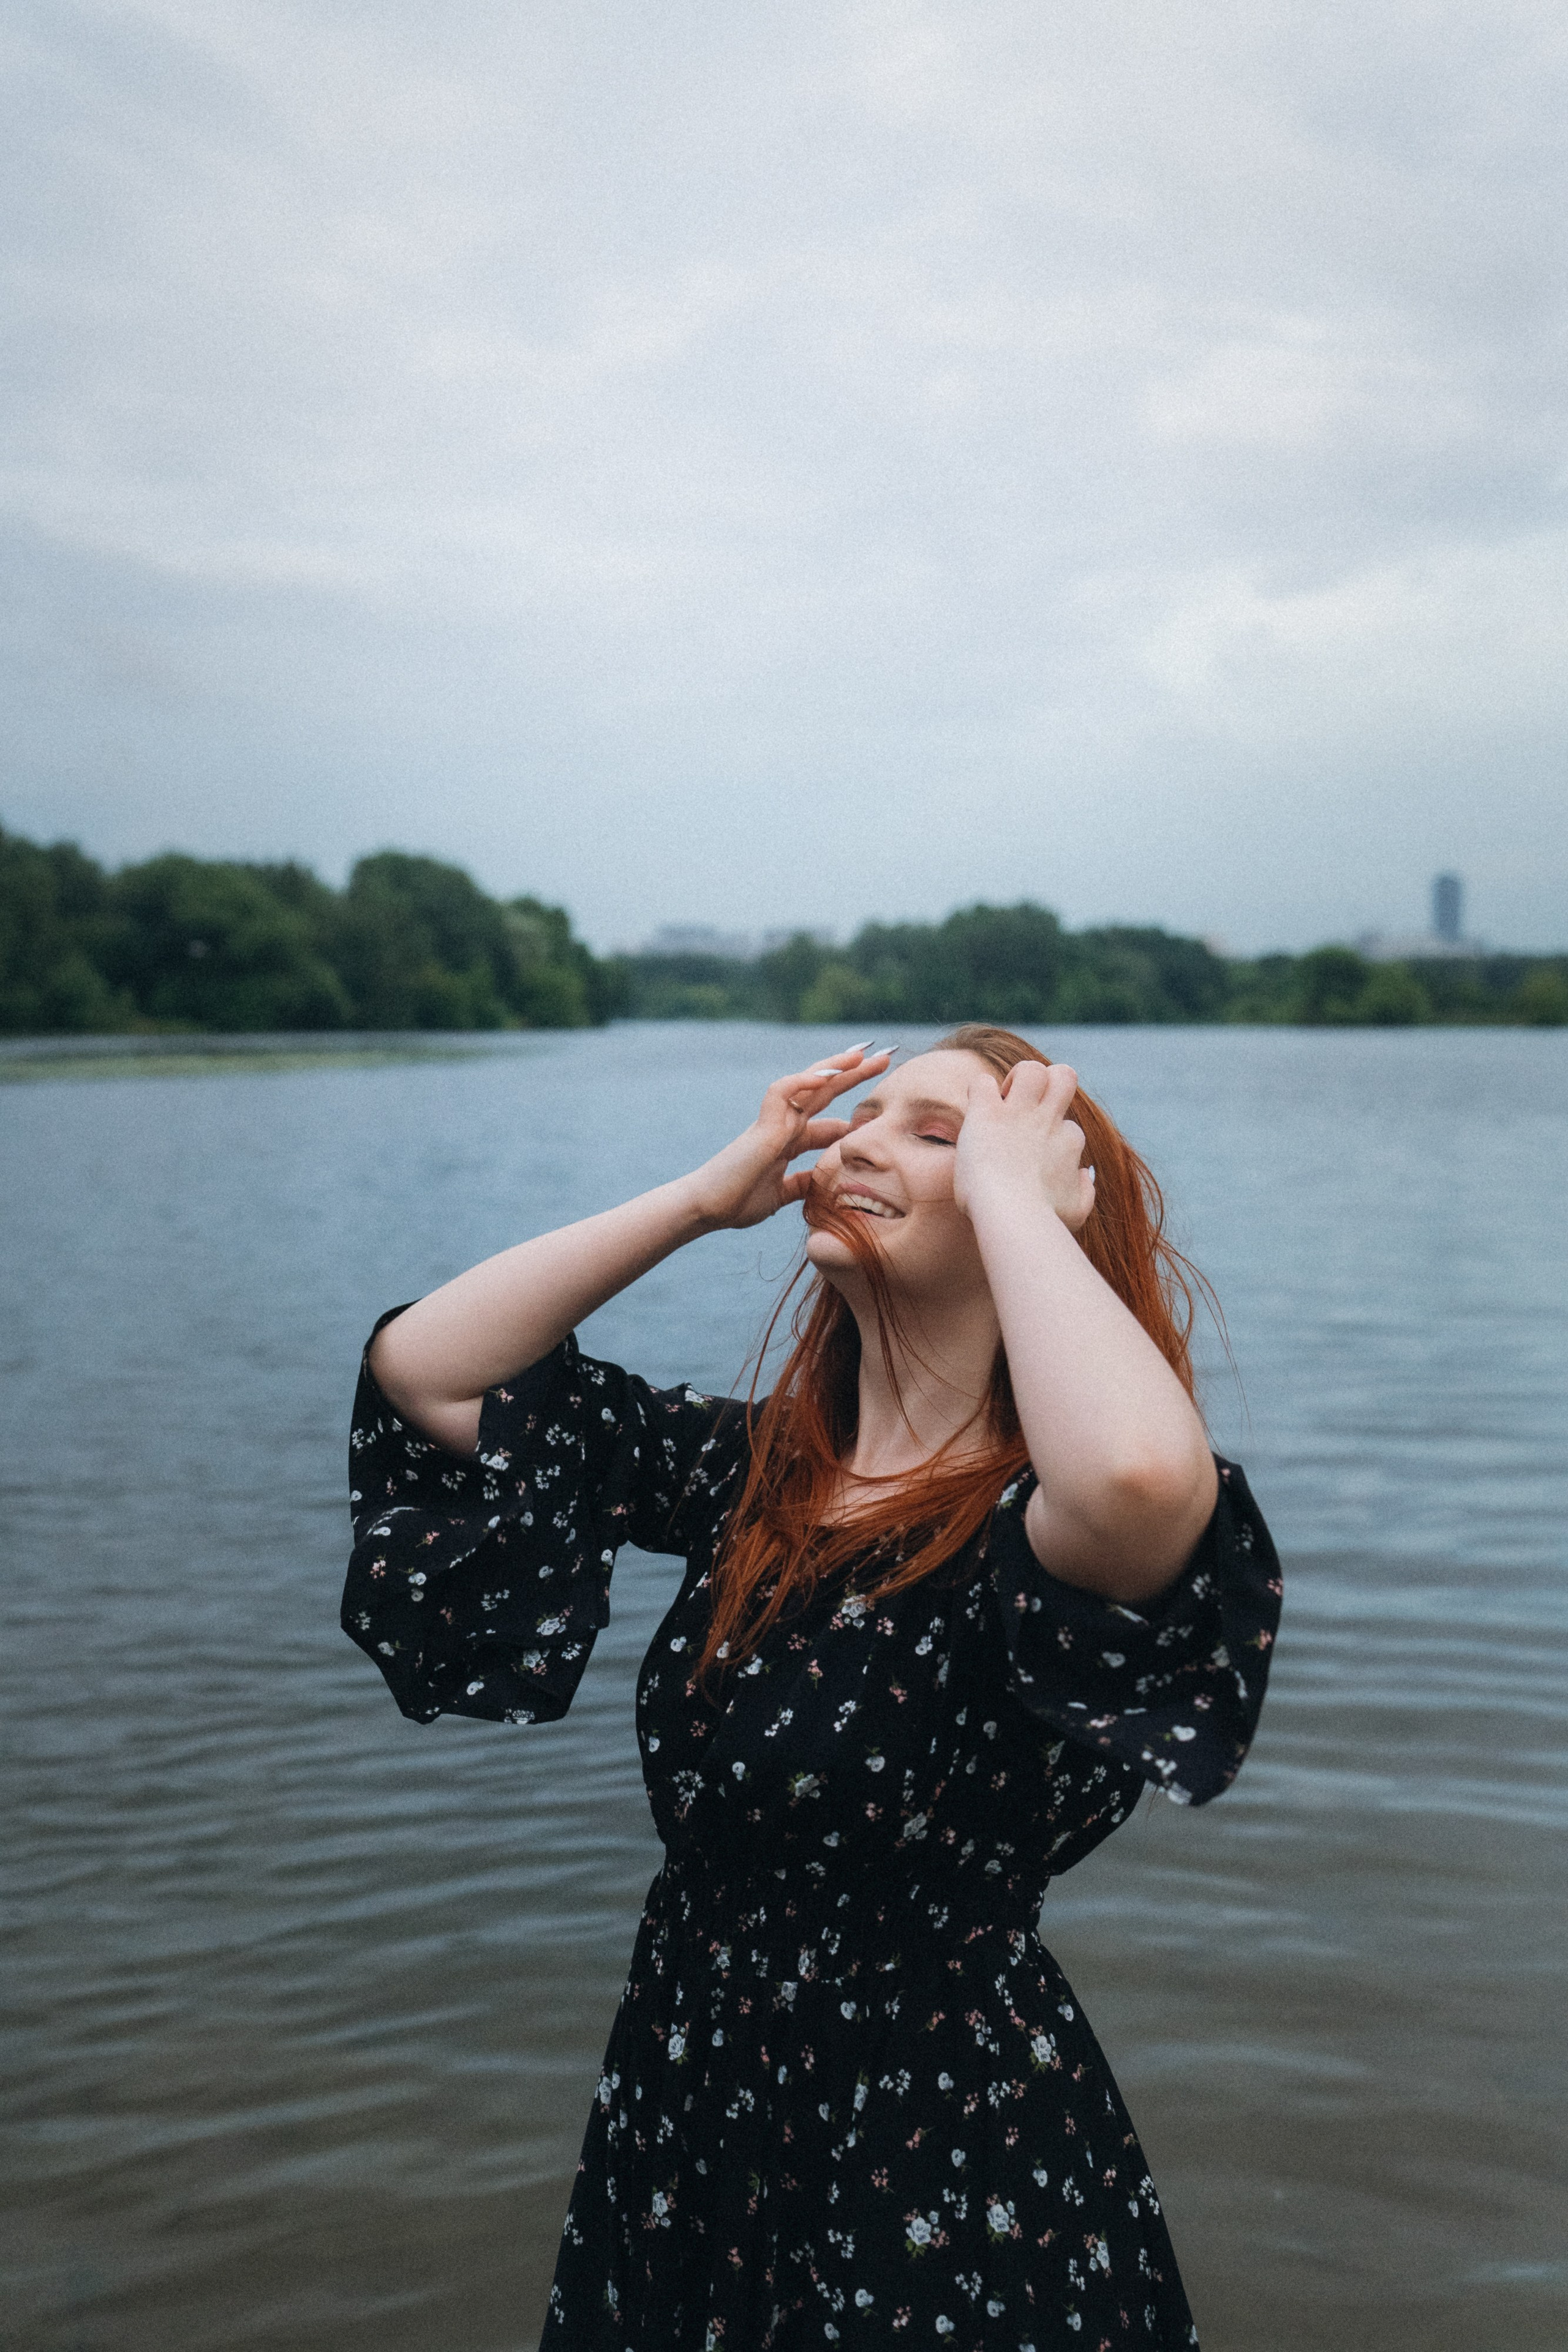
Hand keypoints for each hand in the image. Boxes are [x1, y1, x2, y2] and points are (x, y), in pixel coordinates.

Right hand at [686, 1045, 892, 1231]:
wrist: (707, 1208)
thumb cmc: (737, 1201)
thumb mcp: (782, 1194)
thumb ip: (803, 1182)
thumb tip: (823, 1180)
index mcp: (788, 1141)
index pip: (827, 1118)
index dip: (853, 1112)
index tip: (882, 1109)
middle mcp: (783, 1125)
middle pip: (824, 1091)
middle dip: (854, 1075)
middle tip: (885, 1058)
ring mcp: (773, 1122)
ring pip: (807, 1082)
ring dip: (835, 1067)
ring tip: (863, 1054)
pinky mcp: (762, 1126)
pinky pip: (782, 1091)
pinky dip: (804, 1080)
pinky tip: (828, 1074)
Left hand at [951, 1060, 1094, 1232]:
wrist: (1014, 1215)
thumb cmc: (1044, 1221)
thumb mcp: (1076, 1211)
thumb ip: (1085, 1191)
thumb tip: (1084, 1173)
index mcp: (1068, 1142)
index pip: (1066, 1125)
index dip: (1049, 1137)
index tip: (1032, 1158)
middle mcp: (1048, 1121)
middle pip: (1064, 1076)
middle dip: (1048, 1083)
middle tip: (1026, 1107)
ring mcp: (1019, 1114)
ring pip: (1030, 1069)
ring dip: (1016, 1079)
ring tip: (1003, 1102)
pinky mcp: (988, 1114)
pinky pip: (983, 1083)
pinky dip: (978, 1094)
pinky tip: (977, 1115)